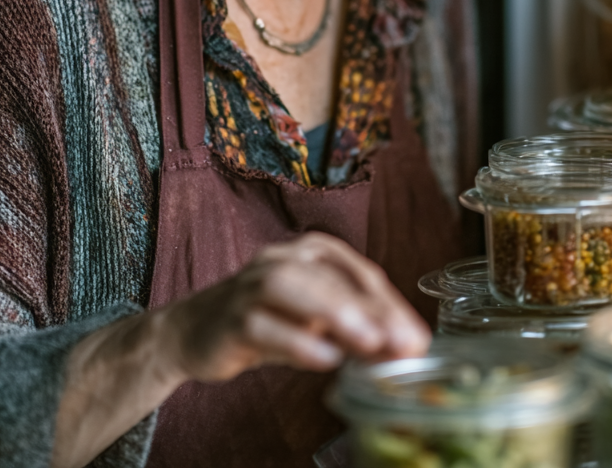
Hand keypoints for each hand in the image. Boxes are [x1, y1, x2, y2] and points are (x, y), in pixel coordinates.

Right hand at [158, 232, 430, 380]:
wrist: (194, 332)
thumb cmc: (266, 320)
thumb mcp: (316, 323)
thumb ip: (355, 330)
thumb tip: (405, 347)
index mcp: (309, 253)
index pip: (359, 272)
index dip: (391, 305)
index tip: (418, 338)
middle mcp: (282, 259)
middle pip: (330, 277)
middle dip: (371, 309)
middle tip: (403, 341)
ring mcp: (252, 285)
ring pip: (292, 287)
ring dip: (335, 312)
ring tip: (368, 340)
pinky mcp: (230, 317)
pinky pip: (262, 325)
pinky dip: (295, 342)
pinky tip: (324, 359)